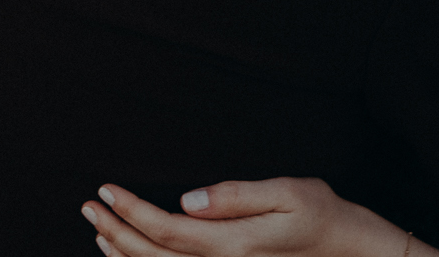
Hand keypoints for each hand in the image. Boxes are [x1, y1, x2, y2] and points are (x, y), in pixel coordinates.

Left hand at [81, 179, 412, 256]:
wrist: (349, 251)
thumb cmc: (321, 215)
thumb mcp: (286, 193)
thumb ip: (235, 196)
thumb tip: (188, 199)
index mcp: (232, 243)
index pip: (166, 230)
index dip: (130, 211)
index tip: (106, 189)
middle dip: (116, 230)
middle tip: (88, 205)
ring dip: (124, 253)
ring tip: (100, 229)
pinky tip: (134, 254)